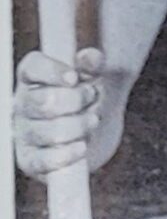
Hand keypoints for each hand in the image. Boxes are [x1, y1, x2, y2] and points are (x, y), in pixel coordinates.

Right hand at [12, 47, 104, 177]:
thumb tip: (92, 57)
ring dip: (80, 126)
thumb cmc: (84, 100)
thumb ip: (91, 65)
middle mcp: (21, 104)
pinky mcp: (30, 160)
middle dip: (77, 101)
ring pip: (52, 132)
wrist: (89, 134)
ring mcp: (23, 133)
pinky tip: (82, 146)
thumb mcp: (90, 78)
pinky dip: (68, 154)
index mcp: (31, 77)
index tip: (74, 77)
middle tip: (93, 97)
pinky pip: (46, 161)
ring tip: (92, 120)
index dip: (53, 71)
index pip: (32, 68)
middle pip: (46, 101)